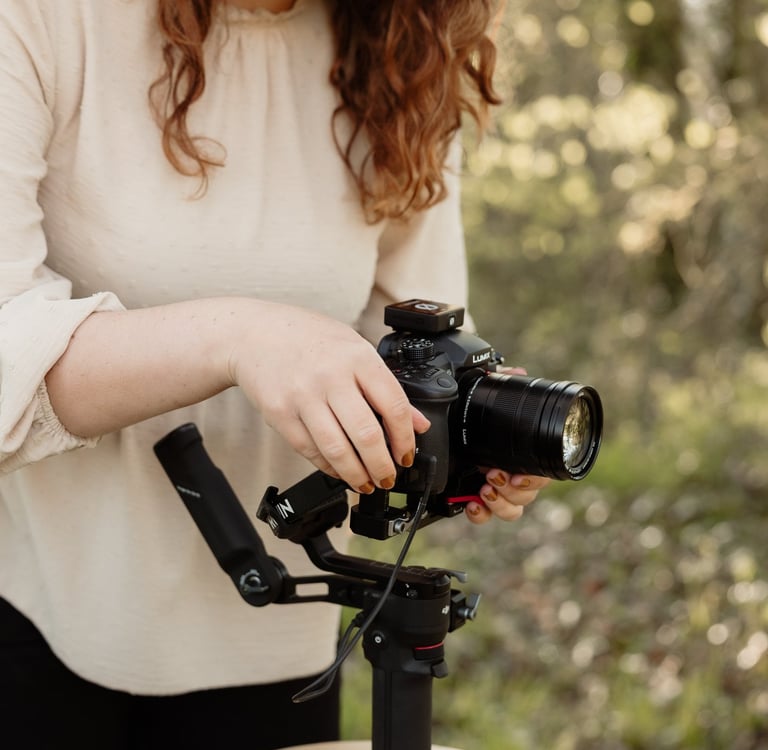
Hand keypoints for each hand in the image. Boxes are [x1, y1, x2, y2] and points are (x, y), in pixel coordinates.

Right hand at [228, 301, 429, 493]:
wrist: (255, 334)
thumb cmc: (309, 339)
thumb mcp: (355, 350)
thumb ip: (386, 386)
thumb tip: (417, 422)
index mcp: (357, 358)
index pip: (393, 405)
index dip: (405, 439)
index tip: (406, 455)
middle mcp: (331, 377)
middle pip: (366, 434)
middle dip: (382, 466)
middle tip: (388, 477)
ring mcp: (303, 396)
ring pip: (337, 449)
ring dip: (356, 474)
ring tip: (366, 482)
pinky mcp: (280, 413)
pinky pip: (309, 450)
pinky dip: (328, 466)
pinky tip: (339, 470)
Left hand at [463, 364, 548, 524]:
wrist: (441, 433)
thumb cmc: (469, 416)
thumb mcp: (483, 397)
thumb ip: (500, 383)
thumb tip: (517, 372)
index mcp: (518, 455)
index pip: (539, 474)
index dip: (533, 478)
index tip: (519, 474)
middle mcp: (511, 475)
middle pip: (527, 494)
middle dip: (513, 489)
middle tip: (494, 476)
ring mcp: (495, 490)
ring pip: (512, 509)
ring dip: (501, 502)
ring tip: (485, 489)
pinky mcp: (475, 500)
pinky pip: (486, 516)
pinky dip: (481, 514)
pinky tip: (472, 505)